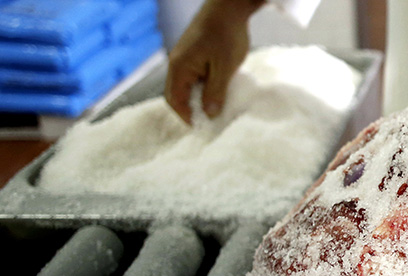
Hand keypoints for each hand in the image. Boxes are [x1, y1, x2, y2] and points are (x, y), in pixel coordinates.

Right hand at [165, 0, 262, 123]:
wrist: (229, 7)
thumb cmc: (227, 35)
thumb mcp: (224, 69)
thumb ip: (215, 92)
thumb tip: (208, 114)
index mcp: (179, 67)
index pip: (175, 100)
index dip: (187, 117)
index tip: (202, 127)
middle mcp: (176, 63)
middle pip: (177, 94)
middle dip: (191, 109)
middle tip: (210, 121)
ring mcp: (184, 57)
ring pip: (186, 85)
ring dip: (198, 98)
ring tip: (216, 108)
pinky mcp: (193, 53)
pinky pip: (193, 76)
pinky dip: (202, 86)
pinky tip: (218, 90)